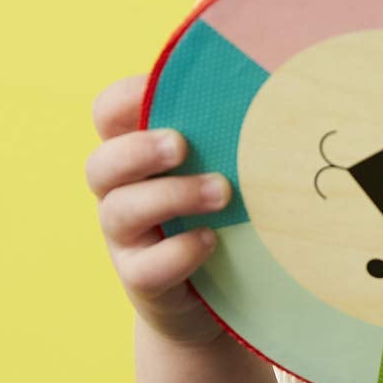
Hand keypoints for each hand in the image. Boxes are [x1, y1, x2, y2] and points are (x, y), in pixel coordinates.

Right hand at [85, 73, 228, 347]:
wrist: (210, 300)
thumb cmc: (222, 214)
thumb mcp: (222, 166)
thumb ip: (229, 131)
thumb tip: (281, 81)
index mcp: (135, 155)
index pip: (107, 114)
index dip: (126, 98)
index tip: (158, 90)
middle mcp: (119, 194)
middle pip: (100, 164)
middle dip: (138, 150)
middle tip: (182, 145)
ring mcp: (126, 240)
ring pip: (120, 211)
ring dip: (170, 196)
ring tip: (221, 193)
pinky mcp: (142, 280)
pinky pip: (146, 267)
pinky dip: (178, 251)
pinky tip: (212, 240)